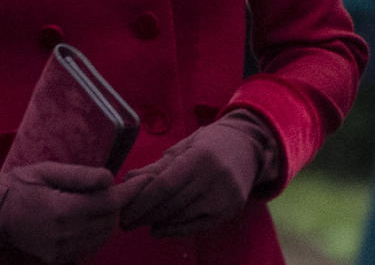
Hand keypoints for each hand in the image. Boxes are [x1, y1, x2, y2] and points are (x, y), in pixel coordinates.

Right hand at [0, 161, 129, 262]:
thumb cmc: (21, 185)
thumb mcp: (49, 170)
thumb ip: (81, 175)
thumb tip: (110, 179)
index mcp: (61, 210)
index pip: (109, 203)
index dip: (129, 191)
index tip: (143, 180)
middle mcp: (63, 235)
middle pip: (111, 221)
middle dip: (120, 204)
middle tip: (120, 188)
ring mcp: (60, 251)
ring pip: (104, 237)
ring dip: (111, 219)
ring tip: (106, 200)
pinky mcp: (58, 258)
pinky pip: (91, 247)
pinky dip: (99, 232)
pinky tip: (93, 217)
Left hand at [119, 110, 276, 236]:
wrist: (248, 146)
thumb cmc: (210, 144)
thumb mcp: (184, 147)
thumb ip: (157, 166)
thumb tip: (128, 179)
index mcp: (200, 156)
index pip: (165, 185)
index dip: (143, 201)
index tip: (126, 211)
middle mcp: (215, 176)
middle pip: (172, 203)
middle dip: (146, 215)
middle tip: (126, 222)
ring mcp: (225, 195)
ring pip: (183, 216)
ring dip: (158, 222)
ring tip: (140, 223)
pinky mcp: (231, 209)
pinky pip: (198, 226)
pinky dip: (176, 230)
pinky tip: (160, 229)